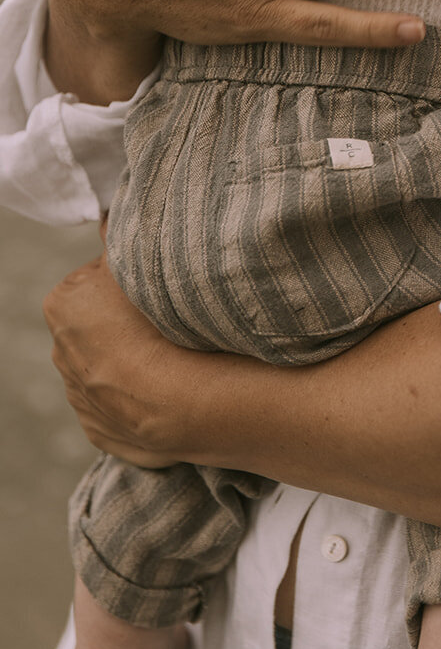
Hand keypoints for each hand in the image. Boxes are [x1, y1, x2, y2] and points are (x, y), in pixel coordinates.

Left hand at [44, 250, 197, 467]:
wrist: (171, 400)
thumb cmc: (153, 325)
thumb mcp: (133, 264)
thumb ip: (116, 239)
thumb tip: (107, 218)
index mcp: (62, 305)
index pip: (99, 278)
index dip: (131, 280)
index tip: (156, 288)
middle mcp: (60, 351)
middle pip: (101, 324)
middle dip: (127, 322)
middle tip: (166, 321)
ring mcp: (79, 396)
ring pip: (112, 365)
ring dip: (135, 359)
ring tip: (171, 356)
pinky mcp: (101, 429)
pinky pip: (122, 404)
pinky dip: (141, 396)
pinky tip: (164, 388)